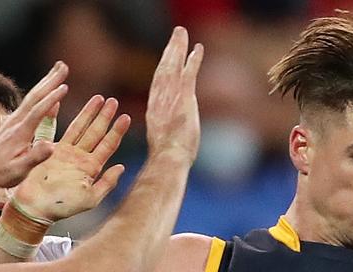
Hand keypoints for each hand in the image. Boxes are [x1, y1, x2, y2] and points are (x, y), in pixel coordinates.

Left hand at [0, 62, 70, 189]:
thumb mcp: (18, 170)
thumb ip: (34, 157)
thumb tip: (51, 146)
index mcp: (20, 133)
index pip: (38, 111)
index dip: (51, 99)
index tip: (65, 86)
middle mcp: (16, 122)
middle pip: (35, 96)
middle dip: (50, 80)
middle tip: (64, 66)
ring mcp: (14, 121)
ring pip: (32, 96)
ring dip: (46, 81)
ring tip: (58, 69)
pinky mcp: (13, 123)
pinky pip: (29, 103)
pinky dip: (40, 93)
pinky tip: (47, 91)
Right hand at [12, 94, 131, 221]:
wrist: (36, 207)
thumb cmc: (63, 206)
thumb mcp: (90, 198)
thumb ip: (107, 183)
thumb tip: (122, 167)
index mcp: (91, 168)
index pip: (108, 145)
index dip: (117, 131)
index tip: (126, 117)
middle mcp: (81, 158)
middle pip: (96, 133)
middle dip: (105, 117)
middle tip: (113, 101)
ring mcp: (67, 153)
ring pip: (81, 128)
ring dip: (90, 113)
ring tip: (99, 98)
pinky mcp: (51, 150)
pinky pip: (60, 131)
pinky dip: (64, 119)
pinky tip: (67, 105)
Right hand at [144, 26, 203, 160]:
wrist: (168, 159)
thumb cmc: (168, 158)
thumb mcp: (164, 140)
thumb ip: (167, 130)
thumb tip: (171, 134)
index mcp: (154, 109)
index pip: (158, 82)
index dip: (163, 65)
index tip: (167, 54)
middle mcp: (160, 99)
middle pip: (164, 68)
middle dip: (170, 49)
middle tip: (176, 34)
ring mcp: (171, 97)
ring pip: (173, 65)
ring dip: (178, 47)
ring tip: (182, 33)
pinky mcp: (184, 98)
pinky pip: (189, 73)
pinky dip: (193, 59)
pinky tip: (198, 48)